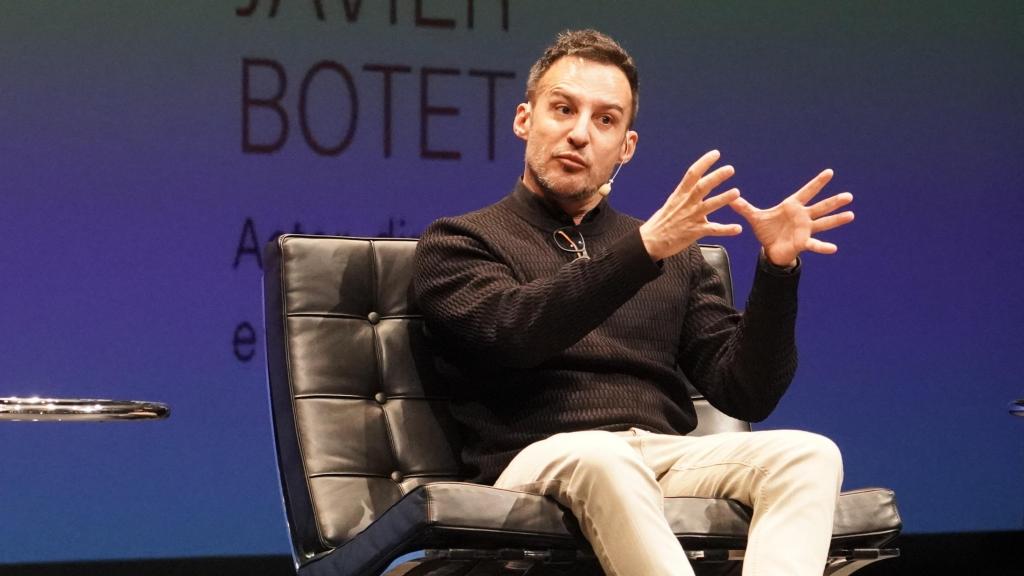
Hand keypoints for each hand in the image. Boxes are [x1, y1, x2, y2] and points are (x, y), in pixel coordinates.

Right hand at [639, 150, 742, 260]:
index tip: (716, 154)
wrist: (650, 241)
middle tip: (730, 169)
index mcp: (680, 195)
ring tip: (736, 192)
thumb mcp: (671, 203)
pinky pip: (713, 230)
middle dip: (716, 177)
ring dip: (724, 198)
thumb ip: (684, 195)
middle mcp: (686, 204)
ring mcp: (691, 217)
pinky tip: (737, 228)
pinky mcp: (694, 232)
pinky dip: (726, 229)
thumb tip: (693, 186)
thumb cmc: (660, 223)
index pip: (692, 174)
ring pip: (709, 205)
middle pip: (702, 186)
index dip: (704, 162)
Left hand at [729, 169, 853, 266]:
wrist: (770, 248)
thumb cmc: (767, 230)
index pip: (807, 192)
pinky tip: (834, 248)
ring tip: (851, 215)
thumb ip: (744, 207)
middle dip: (834, 201)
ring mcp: (805, 229)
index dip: (817, 183)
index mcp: (792, 207)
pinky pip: (815, 244)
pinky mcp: (803, 242)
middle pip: (821, 207)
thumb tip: (731, 198)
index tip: (830, 172)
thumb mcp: (754, 217)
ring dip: (837, 220)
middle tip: (848, 196)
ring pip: (823, 223)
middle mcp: (803, 216)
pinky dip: (823, 246)